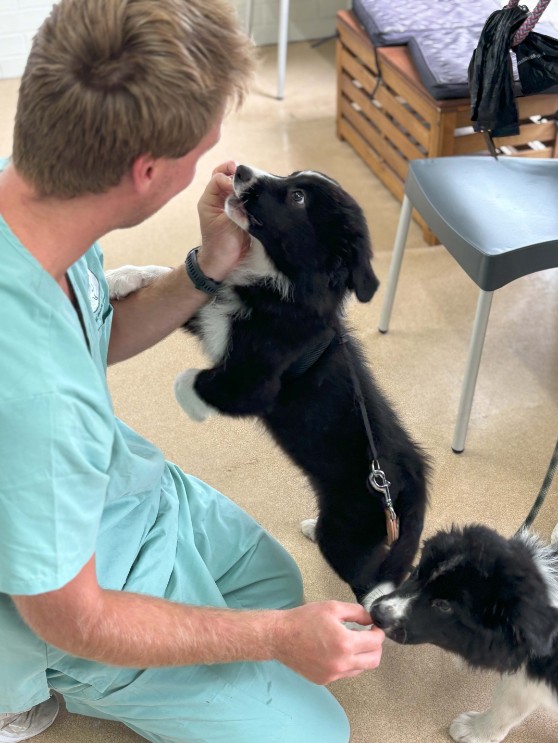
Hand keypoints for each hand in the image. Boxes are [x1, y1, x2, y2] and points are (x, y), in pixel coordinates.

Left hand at [197, 161, 249, 281]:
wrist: (226, 262)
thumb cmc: (221, 244)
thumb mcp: (226, 222)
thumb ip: (236, 205)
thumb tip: (247, 190)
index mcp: (209, 200)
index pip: (218, 178)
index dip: (229, 179)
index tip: (237, 189)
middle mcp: (218, 198)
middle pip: (224, 174)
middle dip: (235, 172)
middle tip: (247, 176)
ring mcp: (229, 203)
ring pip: (235, 183)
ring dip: (245, 182)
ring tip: (255, 185)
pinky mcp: (241, 210)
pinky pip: (245, 195)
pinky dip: (251, 192)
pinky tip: (259, 194)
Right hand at [271, 601, 383, 684]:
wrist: (280, 636)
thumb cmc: (304, 619)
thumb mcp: (332, 607)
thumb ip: (356, 612)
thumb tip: (370, 619)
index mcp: (345, 643)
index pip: (375, 643)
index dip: (379, 633)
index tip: (375, 627)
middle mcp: (341, 663)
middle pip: (373, 661)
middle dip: (375, 647)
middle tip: (368, 636)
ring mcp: (333, 675)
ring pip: (360, 669)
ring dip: (361, 656)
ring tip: (350, 642)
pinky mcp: (325, 680)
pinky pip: (344, 673)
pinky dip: (346, 662)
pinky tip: (336, 650)